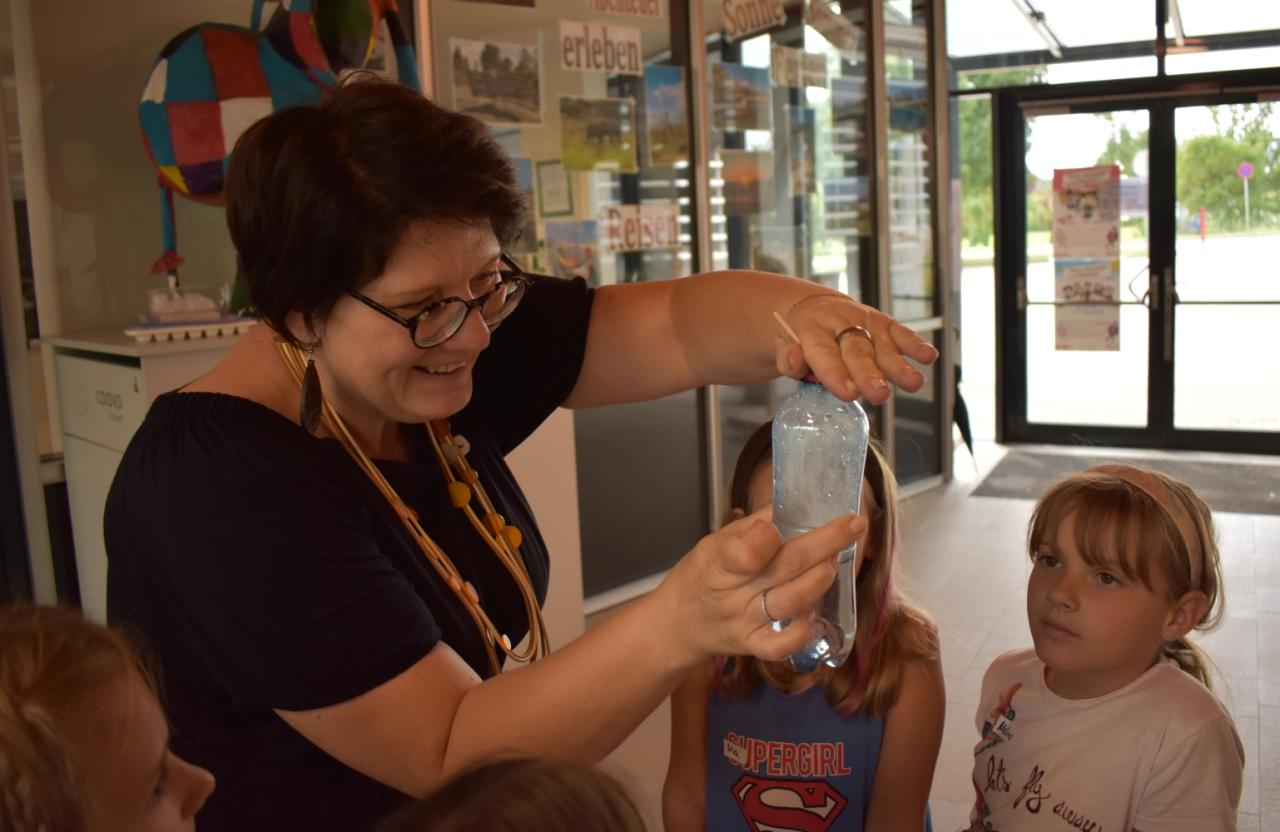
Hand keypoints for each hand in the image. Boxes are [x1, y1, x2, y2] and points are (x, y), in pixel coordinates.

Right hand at [652, 507, 865, 667]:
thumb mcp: (713, 542)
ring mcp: (744, 622)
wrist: (676, 624)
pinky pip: (782, 645)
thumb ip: (751, 527)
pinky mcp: (752, 646)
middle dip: (826, 542)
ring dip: (820, 580)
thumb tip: (792, 503)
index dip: (771, 535)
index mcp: (718, 561)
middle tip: (853, 524)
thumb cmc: (699, 576)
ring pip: (791, 602)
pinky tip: (813, 613)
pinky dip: (802, 631)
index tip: (790, 518)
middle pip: (786, 566)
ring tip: (834, 563)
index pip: (748, 550)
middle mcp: (733, 593)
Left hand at [775, 294, 938, 403]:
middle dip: (869, 373)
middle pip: (857, 350)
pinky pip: (901, 333)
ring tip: (913, 383)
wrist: (812, 308)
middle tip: (879, 394)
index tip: (848, 393)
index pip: (824, 352)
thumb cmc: (799, 338)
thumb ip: (789, 358)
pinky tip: (929, 356)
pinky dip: (916, 344)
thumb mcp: (784, 346)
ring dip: (899, 365)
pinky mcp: (884, 323)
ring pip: (883, 345)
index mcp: (813, 328)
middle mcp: (842, 322)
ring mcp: (866, 322)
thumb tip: (796, 361)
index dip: (836, 373)